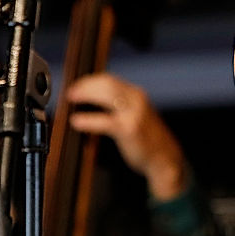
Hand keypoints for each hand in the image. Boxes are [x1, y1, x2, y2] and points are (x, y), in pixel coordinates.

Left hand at [65, 73, 189, 201]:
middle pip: (107, 83)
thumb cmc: (146, 138)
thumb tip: (89, 102)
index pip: (109, 79)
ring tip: (71, 100)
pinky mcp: (129, 129)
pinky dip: (88, 119)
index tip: (75, 85)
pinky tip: (76, 122)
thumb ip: (117, 107)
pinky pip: (104, 120)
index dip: (89, 80)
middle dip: (85, 85)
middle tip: (69, 91)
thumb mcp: (134, 115)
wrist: (164, 156)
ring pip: (107, 94)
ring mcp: (134, 113)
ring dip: (85, 94)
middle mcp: (136, 99)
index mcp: (136, 95)